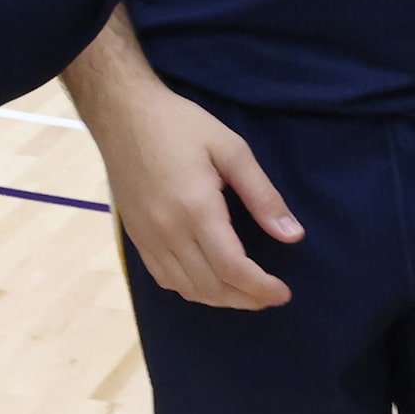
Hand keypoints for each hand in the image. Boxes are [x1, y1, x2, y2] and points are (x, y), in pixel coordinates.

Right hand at [93, 72, 299, 308]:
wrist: (122, 114)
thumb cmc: (180, 125)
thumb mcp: (231, 149)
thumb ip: (262, 195)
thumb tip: (292, 235)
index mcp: (196, 209)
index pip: (233, 268)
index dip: (261, 288)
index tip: (283, 292)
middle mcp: (169, 231)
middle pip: (212, 286)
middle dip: (246, 299)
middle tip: (271, 296)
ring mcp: (148, 238)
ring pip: (187, 289)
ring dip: (220, 299)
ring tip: (246, 294)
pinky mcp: (136, 237)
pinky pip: (165, 279)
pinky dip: (191, 290)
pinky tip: (209, 283)